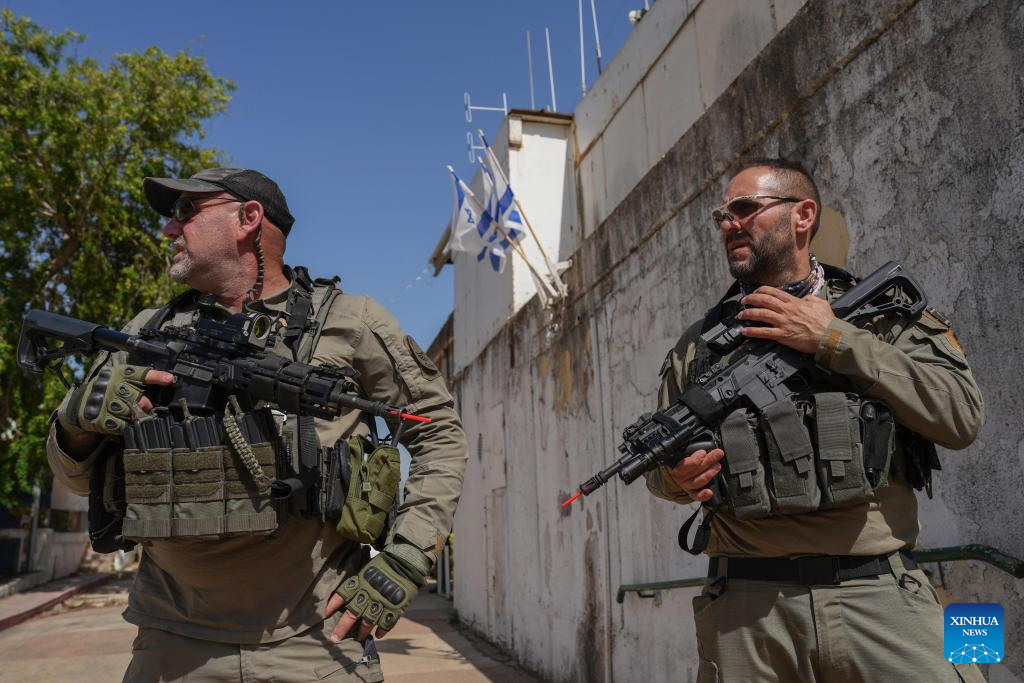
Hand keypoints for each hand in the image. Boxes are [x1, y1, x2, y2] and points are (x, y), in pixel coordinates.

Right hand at [57, 365, 174, 436]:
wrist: (80, 404)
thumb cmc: (108, 389)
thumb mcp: (121, 378)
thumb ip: (140, 379)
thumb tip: (167, 381)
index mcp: (119, 373)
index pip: (140, 373)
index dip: (156, 376)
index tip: (170, 379)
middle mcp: (111, 386)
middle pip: (138, 397)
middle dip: (145, 404)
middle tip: (146, 407)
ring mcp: (104, 402)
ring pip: (131, 412)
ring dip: (136, 416)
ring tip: (132, 414)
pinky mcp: (100, 418)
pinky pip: (122, 425)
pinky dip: (126, 425)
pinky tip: (123, 421)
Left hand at [325, 544, 429, 641]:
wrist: (406, 561)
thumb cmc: (384, 563)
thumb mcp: (367, 568)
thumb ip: (358, 581)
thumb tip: (349, 591)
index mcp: (361, 582)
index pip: (343, 594)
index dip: (333, 604)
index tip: (325, 614)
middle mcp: (369, 593)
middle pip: (352, 614)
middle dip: (342, 628)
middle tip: (335, 639)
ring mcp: (382, 601)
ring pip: (368, 621)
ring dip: (362, 632)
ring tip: (358, 639)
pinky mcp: (395, 606)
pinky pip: (387, 622)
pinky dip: (382, 630)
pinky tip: (378, 635)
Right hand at [667, 448, 724, 502]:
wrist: (674, 474)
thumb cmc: (680, 460)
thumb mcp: (680, 453)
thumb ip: (689, 450)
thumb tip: (703, 448)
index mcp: (675, 466)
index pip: (684, 464)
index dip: (695, 459)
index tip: (703, 452)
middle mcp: (679, 477)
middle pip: (694, 471)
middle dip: (708, 461)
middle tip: (718, 454)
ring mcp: (686, 485)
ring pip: (697, 482)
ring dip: (709, 474)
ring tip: (717, 466)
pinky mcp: (691, 492)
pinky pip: (696, 496)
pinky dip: (703, 495)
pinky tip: (709, 492)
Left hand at [737, 286, 834, 353]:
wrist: (829, 336)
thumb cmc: (826, 322)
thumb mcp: (820, 304)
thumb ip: (810, 299)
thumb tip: (804, 299)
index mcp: (795, 302)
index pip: (774, 292)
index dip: (761, 291)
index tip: (755, 292)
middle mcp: (787, 310)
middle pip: (764, 301)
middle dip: (750, 299)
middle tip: (743, 301)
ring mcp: (784, 322)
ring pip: (761, 314)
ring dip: (748, 314)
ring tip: (740, 315)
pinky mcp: (783, 335)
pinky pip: (764, 332)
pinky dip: (753, 332)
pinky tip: (745, 331)